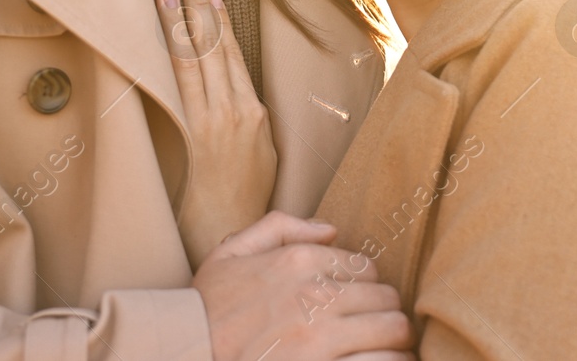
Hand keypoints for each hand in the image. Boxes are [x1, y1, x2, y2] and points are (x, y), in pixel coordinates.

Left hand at [158, 0, 276, 268]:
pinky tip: (167, 33)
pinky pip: (180, 84)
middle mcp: (235, 110)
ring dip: (181, 23)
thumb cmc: (247, 196)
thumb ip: (252, 119)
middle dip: (201, 8)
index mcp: (256, 113)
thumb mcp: (265, 152)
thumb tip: (241, 96)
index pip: (235, 57)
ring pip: (195, 60)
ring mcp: (212, 120)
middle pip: (215, 49)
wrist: (228, 228)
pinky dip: (175, 54)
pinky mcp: (192, 132)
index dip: (221, 23)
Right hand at [194, 211, 415, 360]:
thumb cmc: (205, 308)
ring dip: (393, 341)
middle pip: (386, 298)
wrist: (183, 351)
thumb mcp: (230, 253)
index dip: (364, 287)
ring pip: (393, 331)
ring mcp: (320, 337)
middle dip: (384, 313)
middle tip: (375, 329)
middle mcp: (314, 295)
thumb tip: (330, 230)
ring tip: (384, 350)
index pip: (366, 267)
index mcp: (297, 261)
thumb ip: (280, 227)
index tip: (355, 304)